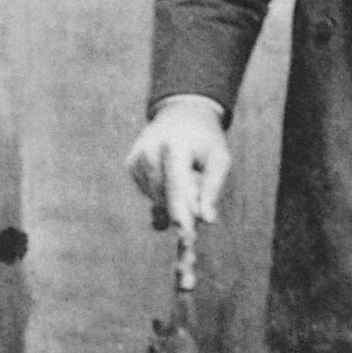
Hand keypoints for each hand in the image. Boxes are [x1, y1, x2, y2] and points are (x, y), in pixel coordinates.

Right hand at [125, 96, 229, 243]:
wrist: (181, 114)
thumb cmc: (205, 140)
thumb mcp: (219, 158)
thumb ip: (213, 187)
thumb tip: (207, 220)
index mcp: (174, 145)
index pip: (176, 184)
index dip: (181, 213)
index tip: (186, 237)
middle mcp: (150, 151)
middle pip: (166, 197)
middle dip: (183, 211)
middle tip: (197, 209)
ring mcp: (136, 158)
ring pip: (158, 199)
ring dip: (176, 200)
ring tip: (188, 173)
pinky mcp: (130, 165)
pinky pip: (151, 194)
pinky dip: (165, 193)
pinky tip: (173, 174)